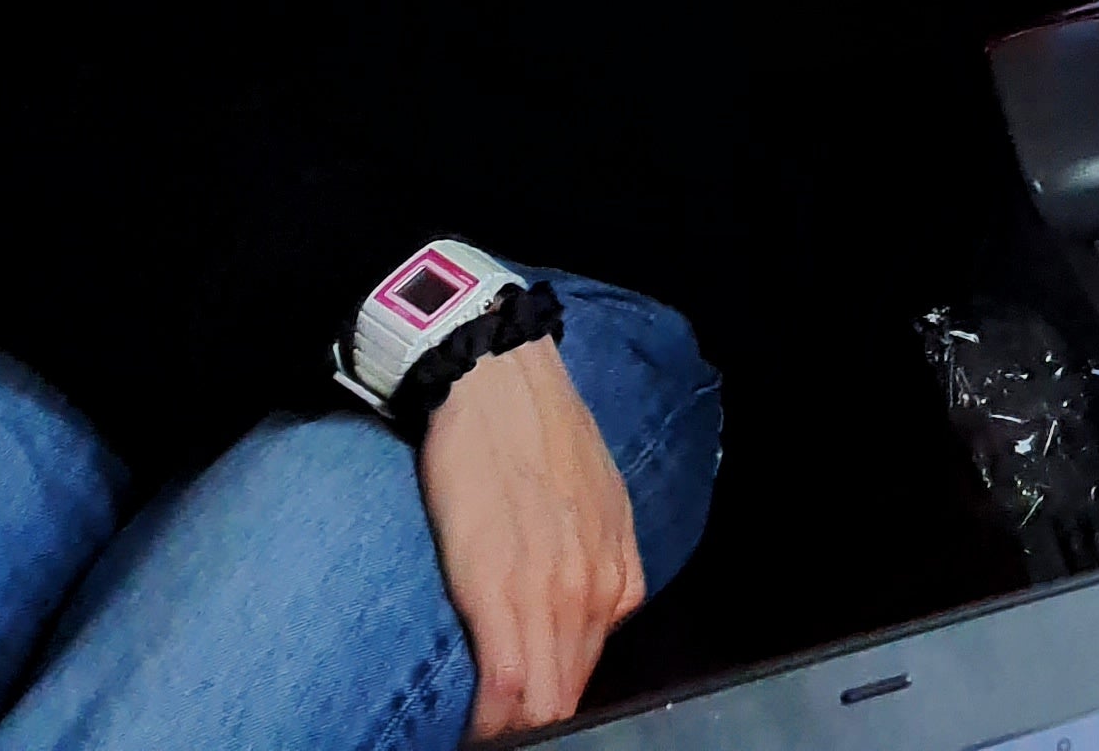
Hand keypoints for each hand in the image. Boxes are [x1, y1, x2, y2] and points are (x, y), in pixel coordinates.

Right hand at [418, 340, 644, 739]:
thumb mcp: (595, 506)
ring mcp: (552, 592)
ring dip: (517, 725)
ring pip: (544, 696)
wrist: (501, 384)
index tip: (534, 720)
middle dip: (541, 722)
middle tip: (511, 736)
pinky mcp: (500, 588)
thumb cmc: (538, 440)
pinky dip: (493, 716)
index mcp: (617, 575)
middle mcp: (595, 590)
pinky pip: (507, 679)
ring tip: (491, 739)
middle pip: (571, 693)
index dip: (559, 705)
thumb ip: (597, 564)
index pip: (591, 673)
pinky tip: (481, 733)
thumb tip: (586, 612)